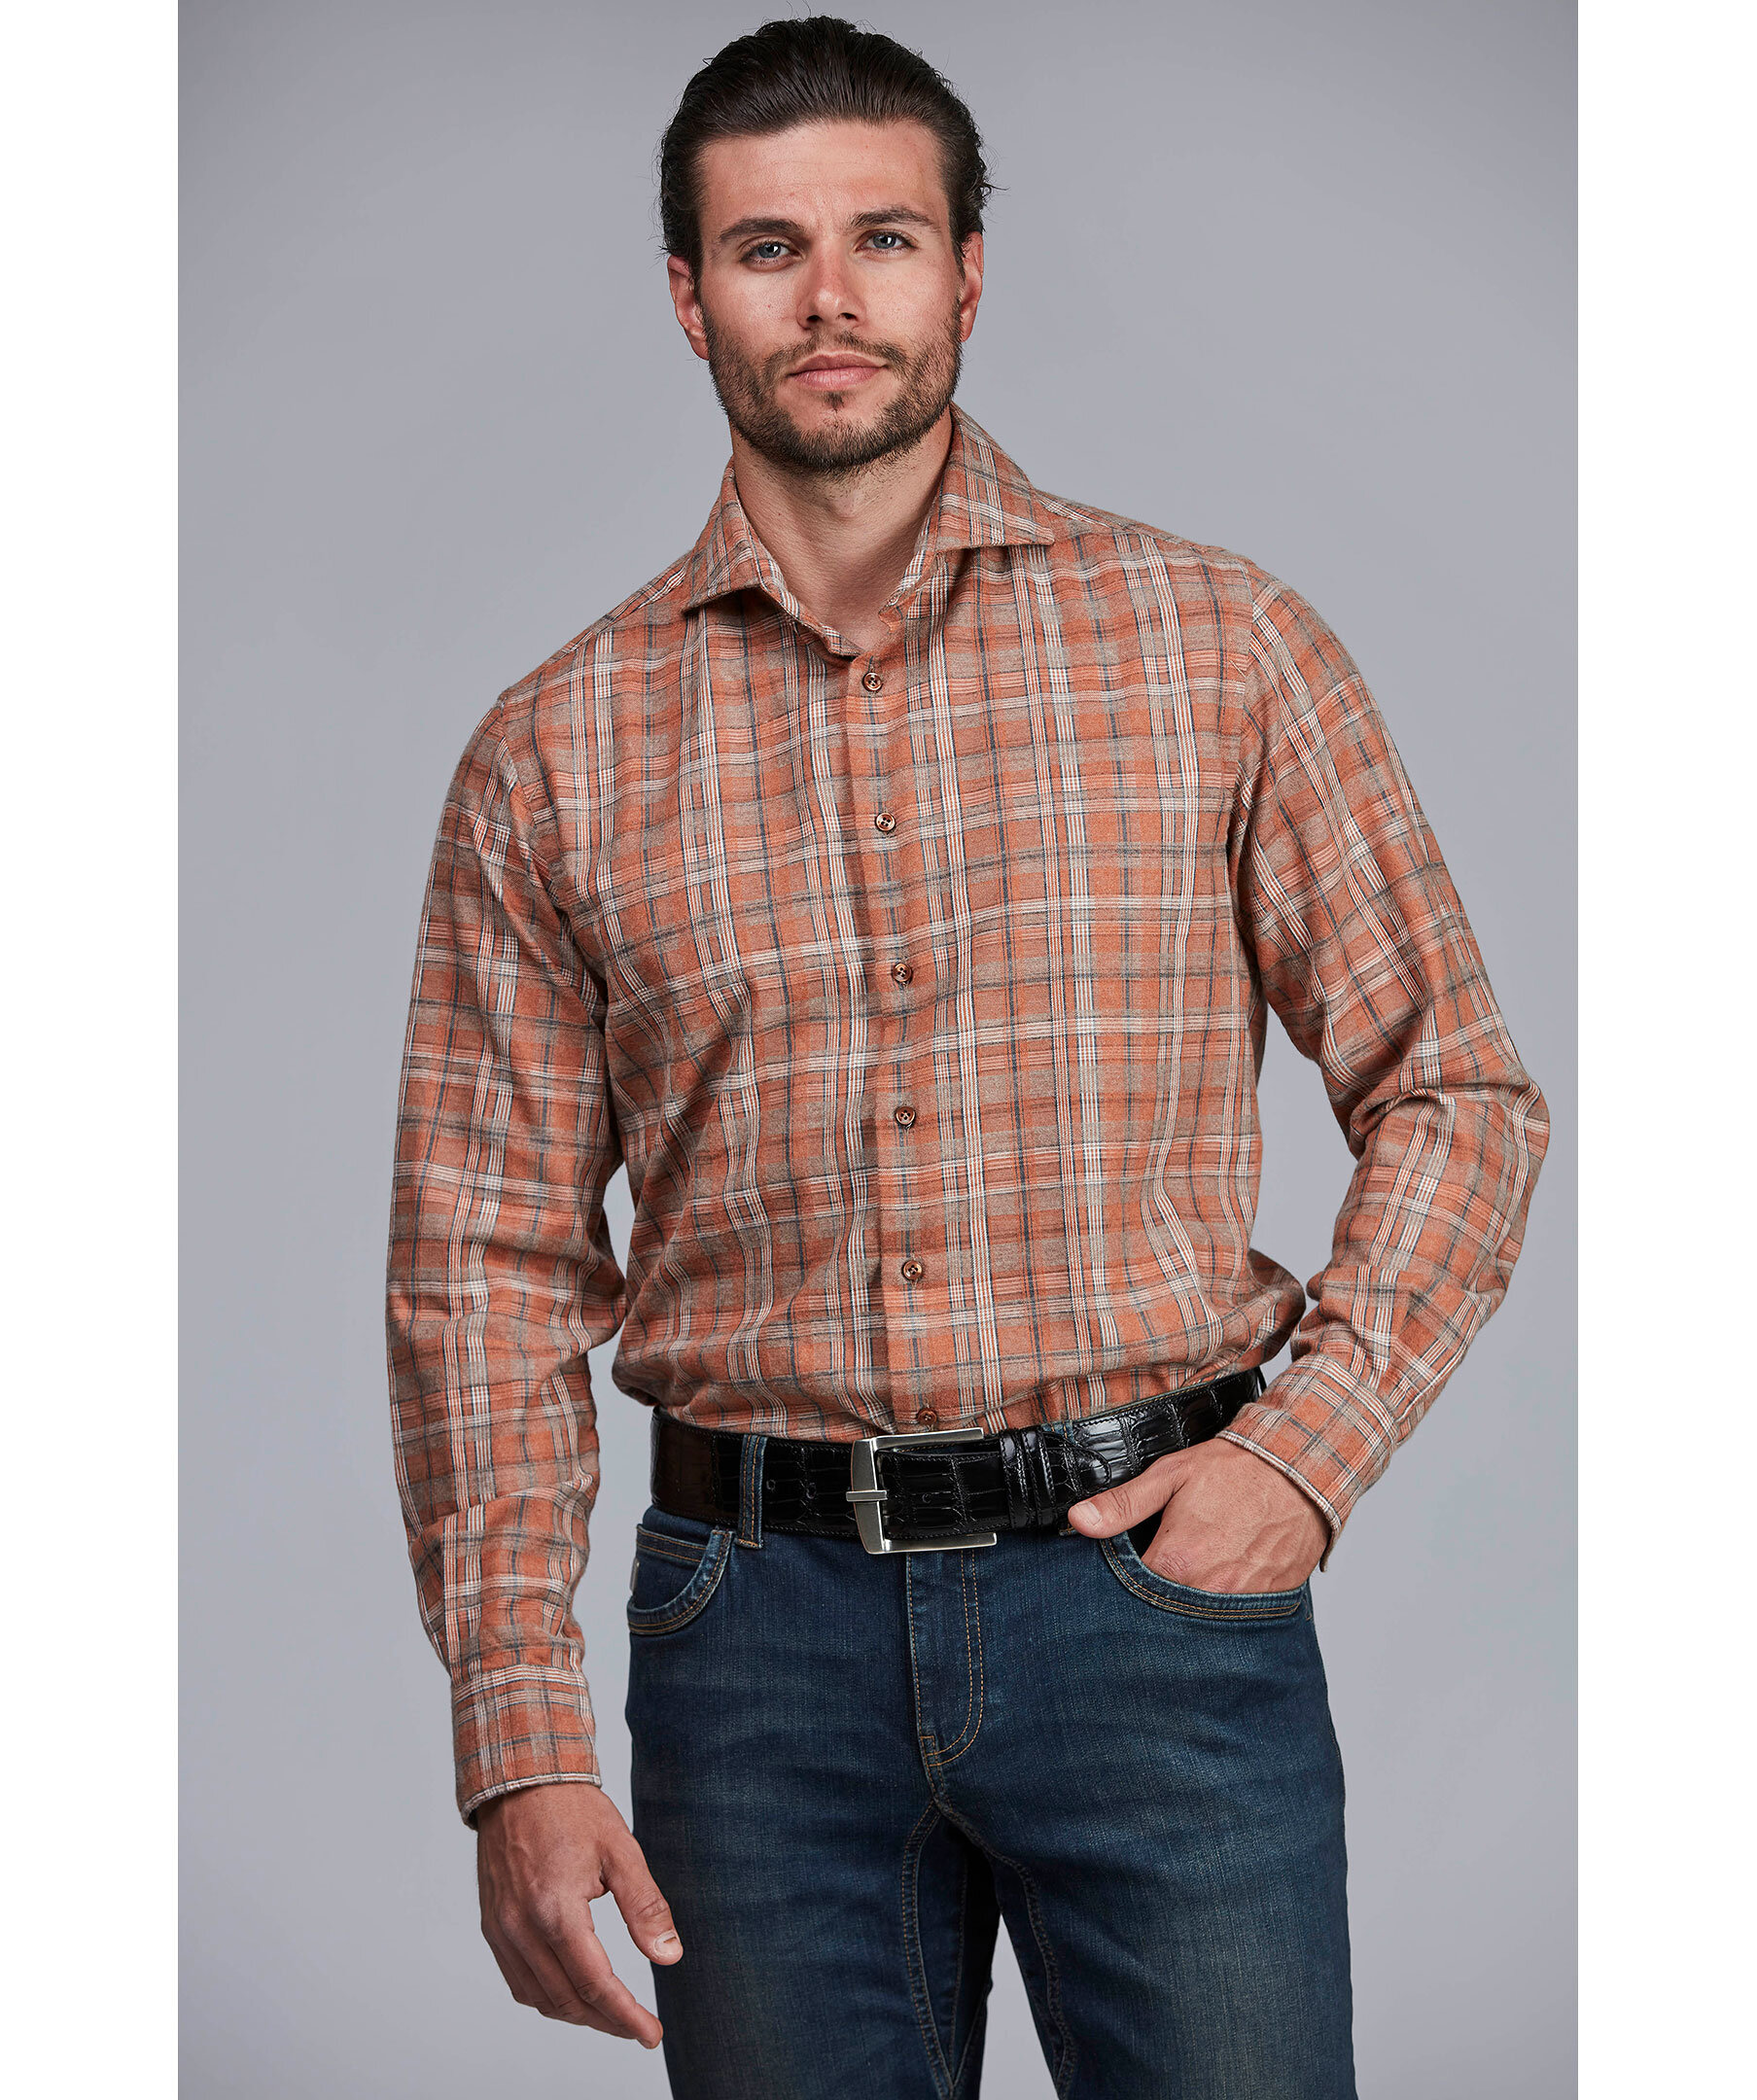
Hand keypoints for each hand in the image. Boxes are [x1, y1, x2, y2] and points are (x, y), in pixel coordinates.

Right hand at [476, 1781, 678, 2047]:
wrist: (520, 1780)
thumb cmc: (572, 1810)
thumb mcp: (621, 1851)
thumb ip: (645, 1908)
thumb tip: (670, 1957)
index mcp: (556, 1911)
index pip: (596, 1985)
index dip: (627, 2017)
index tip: (652, 2035)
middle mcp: (521, 1928)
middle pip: (567, 2001)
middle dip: (607, 2021)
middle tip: (637, 2026)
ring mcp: (501, 1930)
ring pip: (539, 1999)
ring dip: (576, 2014)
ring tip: (611, 2013)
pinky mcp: (492, 1926)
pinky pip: (518, 1981)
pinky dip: (546, 1998)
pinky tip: (571, 1992)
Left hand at [1067, 1438, 1327, 1592]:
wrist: (1300, 1471)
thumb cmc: (1236, 1470)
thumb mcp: (1171, 1476)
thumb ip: (1123, 1504)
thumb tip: (1079, 1521)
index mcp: (1176, 1562)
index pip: (1130, 1595)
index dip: (1121, 1585)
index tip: (1121, 1575)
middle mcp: (1207, 1591)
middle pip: (1165, 1612)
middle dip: (1154, 1601)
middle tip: (1155, 1577)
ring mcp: (1239, 1601)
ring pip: (1199, 1619)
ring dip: (1188, 1607)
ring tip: (1188, 1579)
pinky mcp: (1266, 1603)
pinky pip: (1235, 1617)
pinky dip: (1223, 1607)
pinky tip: (1218, 1584)